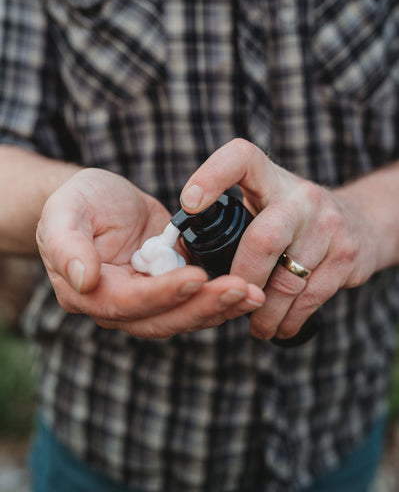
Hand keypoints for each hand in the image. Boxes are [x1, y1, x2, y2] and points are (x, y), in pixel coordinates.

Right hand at [36, 168, 264, 337]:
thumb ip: (67, 245)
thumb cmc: (78, 200)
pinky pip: (195, 301)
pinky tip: (248, 291)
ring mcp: (145, 301)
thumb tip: (84, 280)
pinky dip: (221, 299)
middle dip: (203, 306)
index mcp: (88, 292)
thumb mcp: (65, 210)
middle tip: (242, 290)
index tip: (197, 277)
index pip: (128, 302)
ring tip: (254, 294)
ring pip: (184, 316)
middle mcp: (118, 307)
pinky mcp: (167, 288)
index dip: (163, 293)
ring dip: (220, 308)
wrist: (98, 199)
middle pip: (162, 318)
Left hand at [180, 139, 379, 340]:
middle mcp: (301, 197)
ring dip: (264, 312)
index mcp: (270, 177)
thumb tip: (178, 256)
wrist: (360, 222)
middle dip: (241, 279)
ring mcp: (328, 225)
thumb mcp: (264, 200)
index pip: (240, 158)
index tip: (189, 205)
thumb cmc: (290, 216)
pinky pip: (310, 298)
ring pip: (286, 281)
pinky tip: (278, 326)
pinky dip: (289, 319)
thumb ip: (231, 218)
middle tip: (228, 297)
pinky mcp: (347, 255)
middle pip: (262, 240)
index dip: (212, 176)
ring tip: (254, 325)